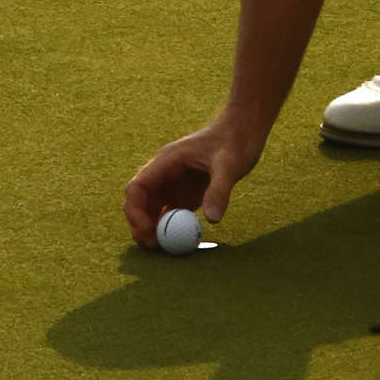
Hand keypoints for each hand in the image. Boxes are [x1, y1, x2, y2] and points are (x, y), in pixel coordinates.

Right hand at [123, 114, 264, 248]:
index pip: (136, 188)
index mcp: (166, 162)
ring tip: (166, 248)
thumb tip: (212, 220)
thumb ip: (219, 190)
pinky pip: (169, 215)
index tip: (148, 231)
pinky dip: (169, 229)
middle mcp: (164, 174)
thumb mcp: (229, 165)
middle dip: (141, 225)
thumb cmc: (234, 141)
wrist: (243, 131)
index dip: (135, 211)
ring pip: (151, 211)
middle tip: (155, 247)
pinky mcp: (184, 194)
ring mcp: (173, 185)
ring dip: (153, 230)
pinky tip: (180, 241)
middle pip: (139, 203)